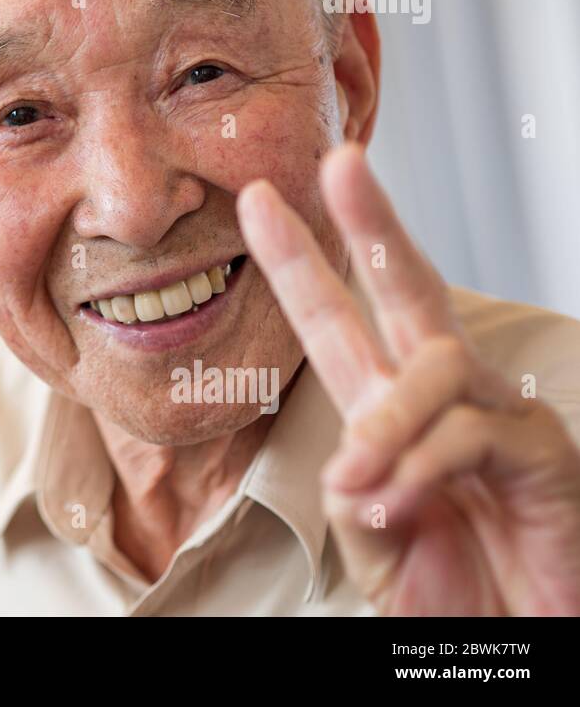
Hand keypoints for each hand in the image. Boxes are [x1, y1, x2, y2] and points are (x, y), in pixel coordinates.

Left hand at [236, 143, 579, 615]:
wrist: (514, 636)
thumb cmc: (445, 582)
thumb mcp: (368, 533)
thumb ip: (352, 484)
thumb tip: (353, 458)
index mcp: (386, 403)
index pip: (335, 318)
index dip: (297, 260)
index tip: (256, 201)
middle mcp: (442, 393)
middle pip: (408, 287)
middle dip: (373, 221)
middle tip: (342, 162)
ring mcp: (498, 411)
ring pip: (433, 367)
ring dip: (388, 424)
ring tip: (361, 482)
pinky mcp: (543, 450)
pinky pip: (469, 434)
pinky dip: (423, 470)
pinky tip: (398, 504)